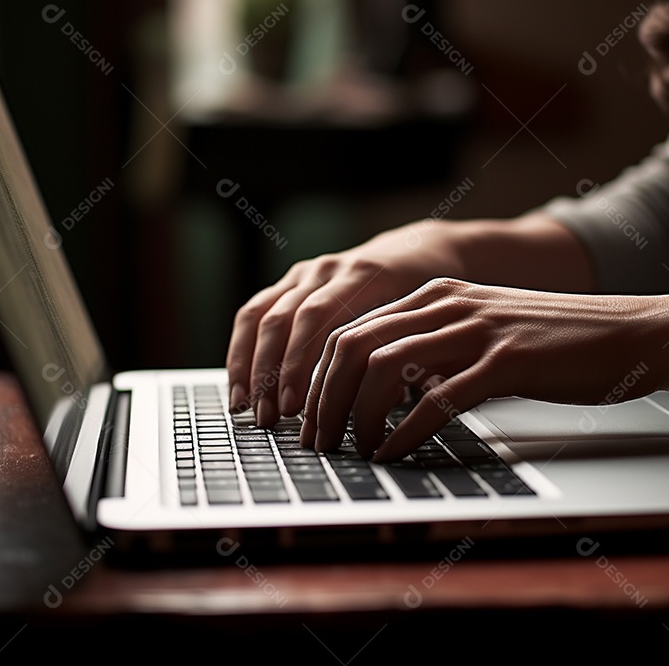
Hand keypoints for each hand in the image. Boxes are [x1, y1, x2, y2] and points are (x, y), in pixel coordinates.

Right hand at [226, 221, 466, 425]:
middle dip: (270, 372)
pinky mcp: (291, 281)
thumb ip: (409, 353)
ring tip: (244, 407)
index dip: (299, 364)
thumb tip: (393, 402)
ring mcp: (305, 273)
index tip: (293, 407)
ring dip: (249, 364)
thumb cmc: (427, 296)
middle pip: (283, 317)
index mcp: (363, 275)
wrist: (418, 250)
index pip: (317, 317)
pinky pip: (254, 313)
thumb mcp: (427, 320)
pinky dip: (242, 350)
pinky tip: (241, 384)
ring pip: (260, 314)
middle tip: (267, 417)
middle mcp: (328, 269)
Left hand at [300, 277, 668, 460]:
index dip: (318, 379)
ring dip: (356, 416)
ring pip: (384, 369)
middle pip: (353, 348)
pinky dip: (404, 431)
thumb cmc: (556, 343)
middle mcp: (447, 304)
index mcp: (435, 295)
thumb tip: (387, 393)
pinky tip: (393, 453)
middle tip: (317, 443)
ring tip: (353, 451)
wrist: (630, 333)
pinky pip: (437, 398)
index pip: (350, 331)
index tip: (308, 418)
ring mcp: (476, 329)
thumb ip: (436, 350)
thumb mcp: (484, 332)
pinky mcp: (507, 361)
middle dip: (323, 400)